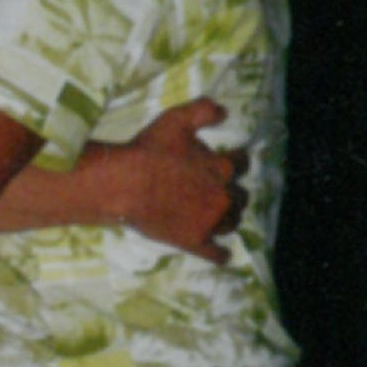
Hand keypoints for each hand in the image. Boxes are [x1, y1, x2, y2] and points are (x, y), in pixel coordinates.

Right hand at [111, 102, 247, 260]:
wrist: (123, 185)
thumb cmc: (149, 150)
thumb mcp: (176, 119)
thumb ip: (204, 111)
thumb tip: (225, 111)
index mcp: (221, 167)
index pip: (242, 163)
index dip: (237, 161)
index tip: (231, 160)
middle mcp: (222, 196)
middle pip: (241, 197)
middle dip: (233, 192)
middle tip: (220, 190)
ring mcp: (210, 222)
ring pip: (232, 223)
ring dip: (229, 218)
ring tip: (219, 216)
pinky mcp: (194, 242)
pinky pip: (216, 253)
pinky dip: (221, 255)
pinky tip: (223, 255)